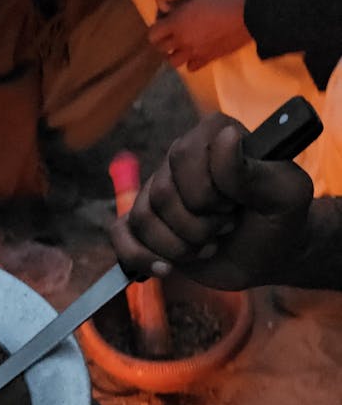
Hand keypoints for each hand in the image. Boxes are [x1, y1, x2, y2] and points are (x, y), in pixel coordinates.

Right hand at [110, 114, 313, 287]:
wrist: (269, 254)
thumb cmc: (280, 218)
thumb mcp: (284, 193)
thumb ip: (253, 169)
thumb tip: (224, 138)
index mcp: (211, 136)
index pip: (183, 157)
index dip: (209, 193)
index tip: (237, 205)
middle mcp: (179, 158)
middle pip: (160, 194)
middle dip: (197, 226)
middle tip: (225, 227)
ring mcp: (158, 191)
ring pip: (142, 219)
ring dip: (179, 247)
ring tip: (209, 246)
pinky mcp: (146, 225)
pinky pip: (120, 234)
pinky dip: (140, 257)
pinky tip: (167, 269)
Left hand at [149, 0, 250, 71]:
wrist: (252, 12)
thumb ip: (178, 2)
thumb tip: (160, 4)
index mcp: (178, 23)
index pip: (153, 34)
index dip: (157, 26)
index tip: (165, 19)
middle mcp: (183, 41)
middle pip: (161, 49)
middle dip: (164, 39)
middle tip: (173, 30)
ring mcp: (195, 53)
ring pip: (173, 62)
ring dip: (175, 53)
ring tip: (183, 43)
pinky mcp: (209, 59)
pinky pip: (191, 68)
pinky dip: (191, 61)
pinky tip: (197, 51)